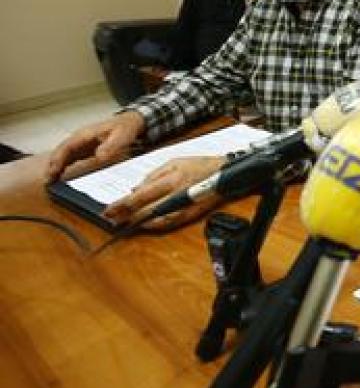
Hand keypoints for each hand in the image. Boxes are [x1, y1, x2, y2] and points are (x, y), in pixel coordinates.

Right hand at [45, 111, 145, 182]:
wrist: (130, 122)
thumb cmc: (125, 127)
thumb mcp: (121, 136)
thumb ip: (111, 145)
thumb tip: (99, 156)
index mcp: (86, 134)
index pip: (66, 146)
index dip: (58, 159)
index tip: (53, 170)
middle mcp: (80, 139)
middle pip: (61, 151)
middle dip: (52, 165)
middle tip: (48, 181)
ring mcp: (81, 144)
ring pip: (63, 155)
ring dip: (56, 167)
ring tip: (50, 182)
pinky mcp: (85, 149)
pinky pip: (70, 158)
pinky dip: (63, 166)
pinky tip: (61, 176)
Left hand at [103, 155, 225, 229]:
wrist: (223, 174)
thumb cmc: (198, 165)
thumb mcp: (173, 162)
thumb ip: (152, 176)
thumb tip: (134, 190)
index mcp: (170, 179)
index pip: (139, 197)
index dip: (121, 205)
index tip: (108, 210)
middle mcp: (176, 195)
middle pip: (144, 211)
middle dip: (125, 216)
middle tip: (110, 219)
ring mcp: (183, 207)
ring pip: (155, 221)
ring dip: (137, 223)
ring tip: (124, 222)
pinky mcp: (189, 215)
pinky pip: (168, 224)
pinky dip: (153, 225)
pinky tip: (144, 224)